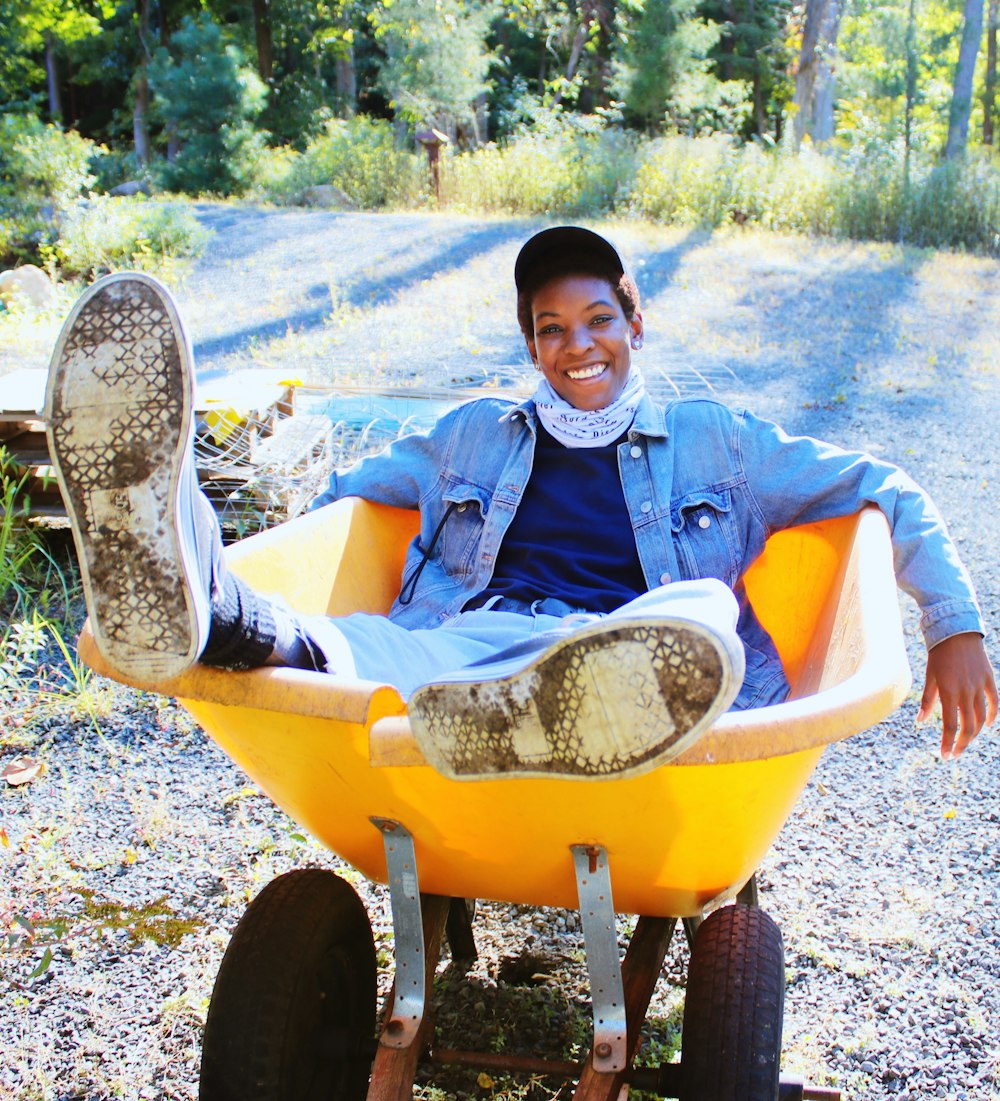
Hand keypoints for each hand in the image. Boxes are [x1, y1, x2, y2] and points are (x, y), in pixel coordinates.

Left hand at [918, 633, 997, 757]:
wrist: (956, 632)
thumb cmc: (937, 655)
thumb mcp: (929, 677)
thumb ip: (927, 700)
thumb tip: (921, 721)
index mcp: (949, 692)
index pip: (950, 725)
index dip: (948, 743)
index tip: (945, 755)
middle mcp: (966, 692)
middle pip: (968, 726)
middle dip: (962, 743)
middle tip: (955, 753)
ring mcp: (980, 686)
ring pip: (981, 717)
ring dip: (974, 733)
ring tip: (965, 741)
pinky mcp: (989, 679)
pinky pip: (994, 702)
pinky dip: (992, 716)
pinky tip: (986, 726)